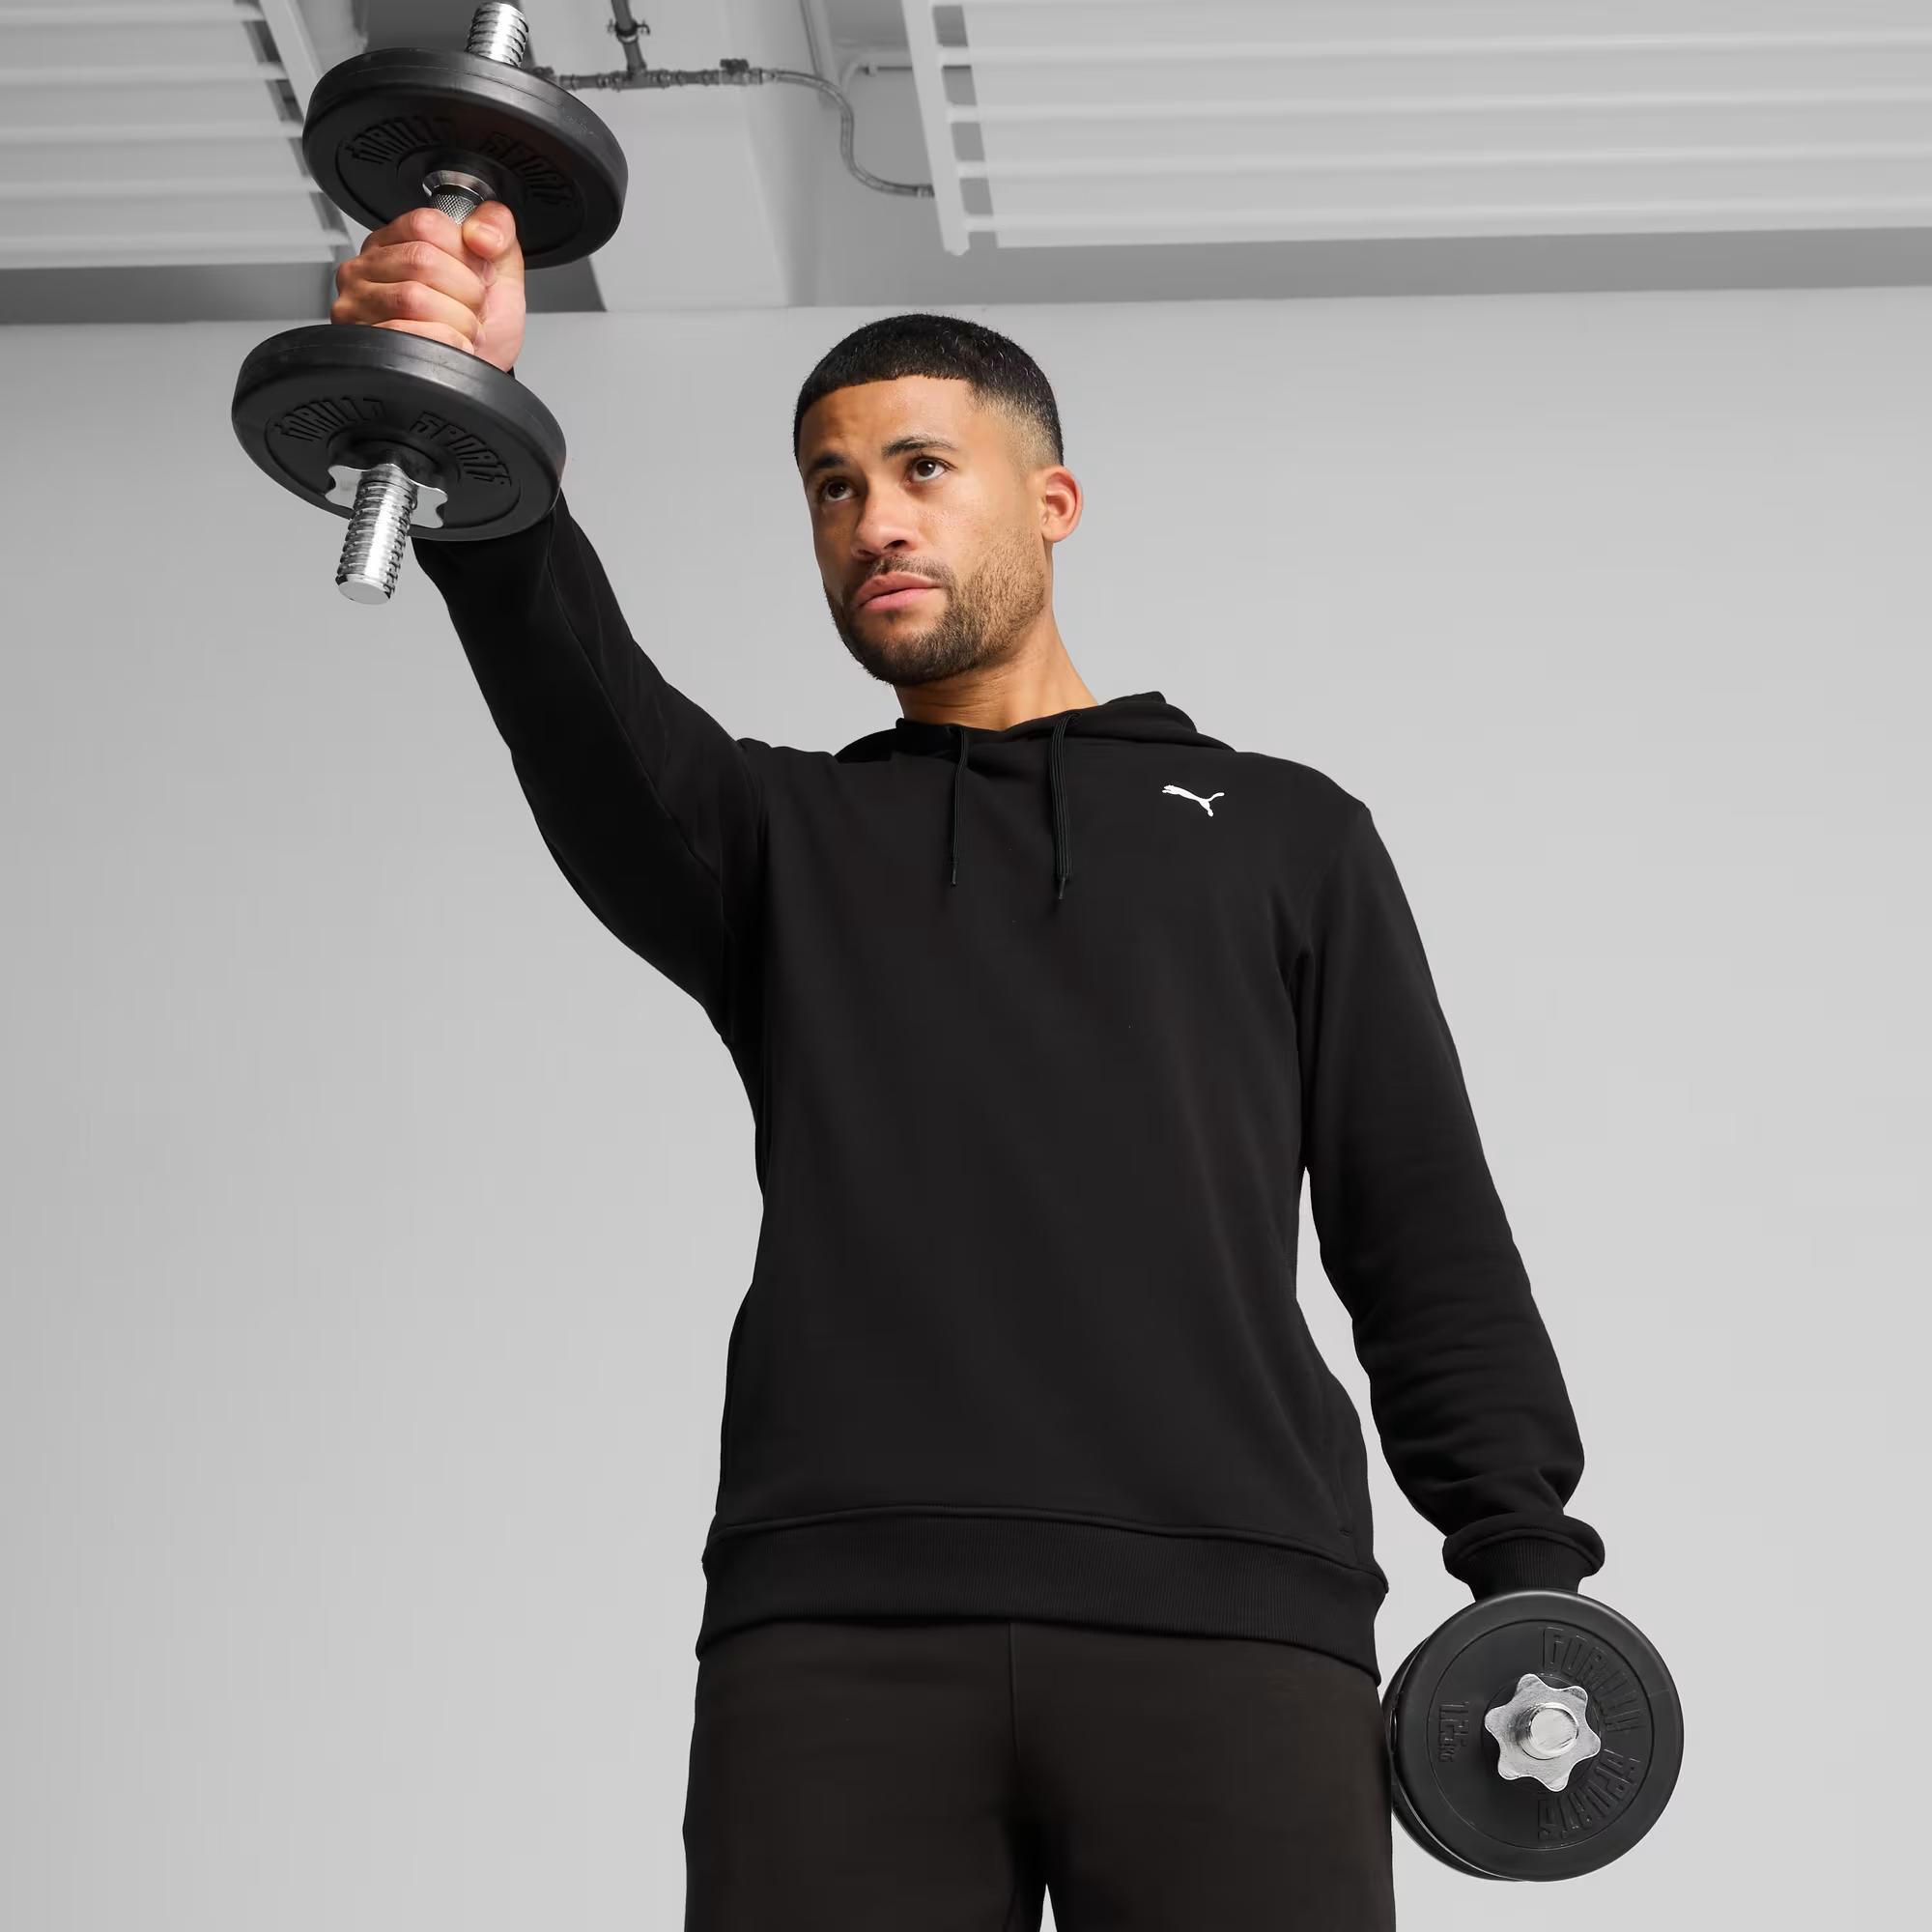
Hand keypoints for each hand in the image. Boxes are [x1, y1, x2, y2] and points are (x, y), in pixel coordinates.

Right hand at [328, 201, 524, 372]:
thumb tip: (481, 234)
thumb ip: (498, 229)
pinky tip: (452, 347)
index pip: (426, 224)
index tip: (479, 277)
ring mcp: (357, 305)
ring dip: (457, 322)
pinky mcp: (362, 342)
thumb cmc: (481, 326)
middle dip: (466, 293)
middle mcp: (367, 269)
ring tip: (462, 331)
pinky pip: (406, 335)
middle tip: (472, 311)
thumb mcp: (500, 270)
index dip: (466, 255)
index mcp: (395, 240)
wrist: (481, 373)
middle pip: (421, 260)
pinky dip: (445, 344)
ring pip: (413, 298)